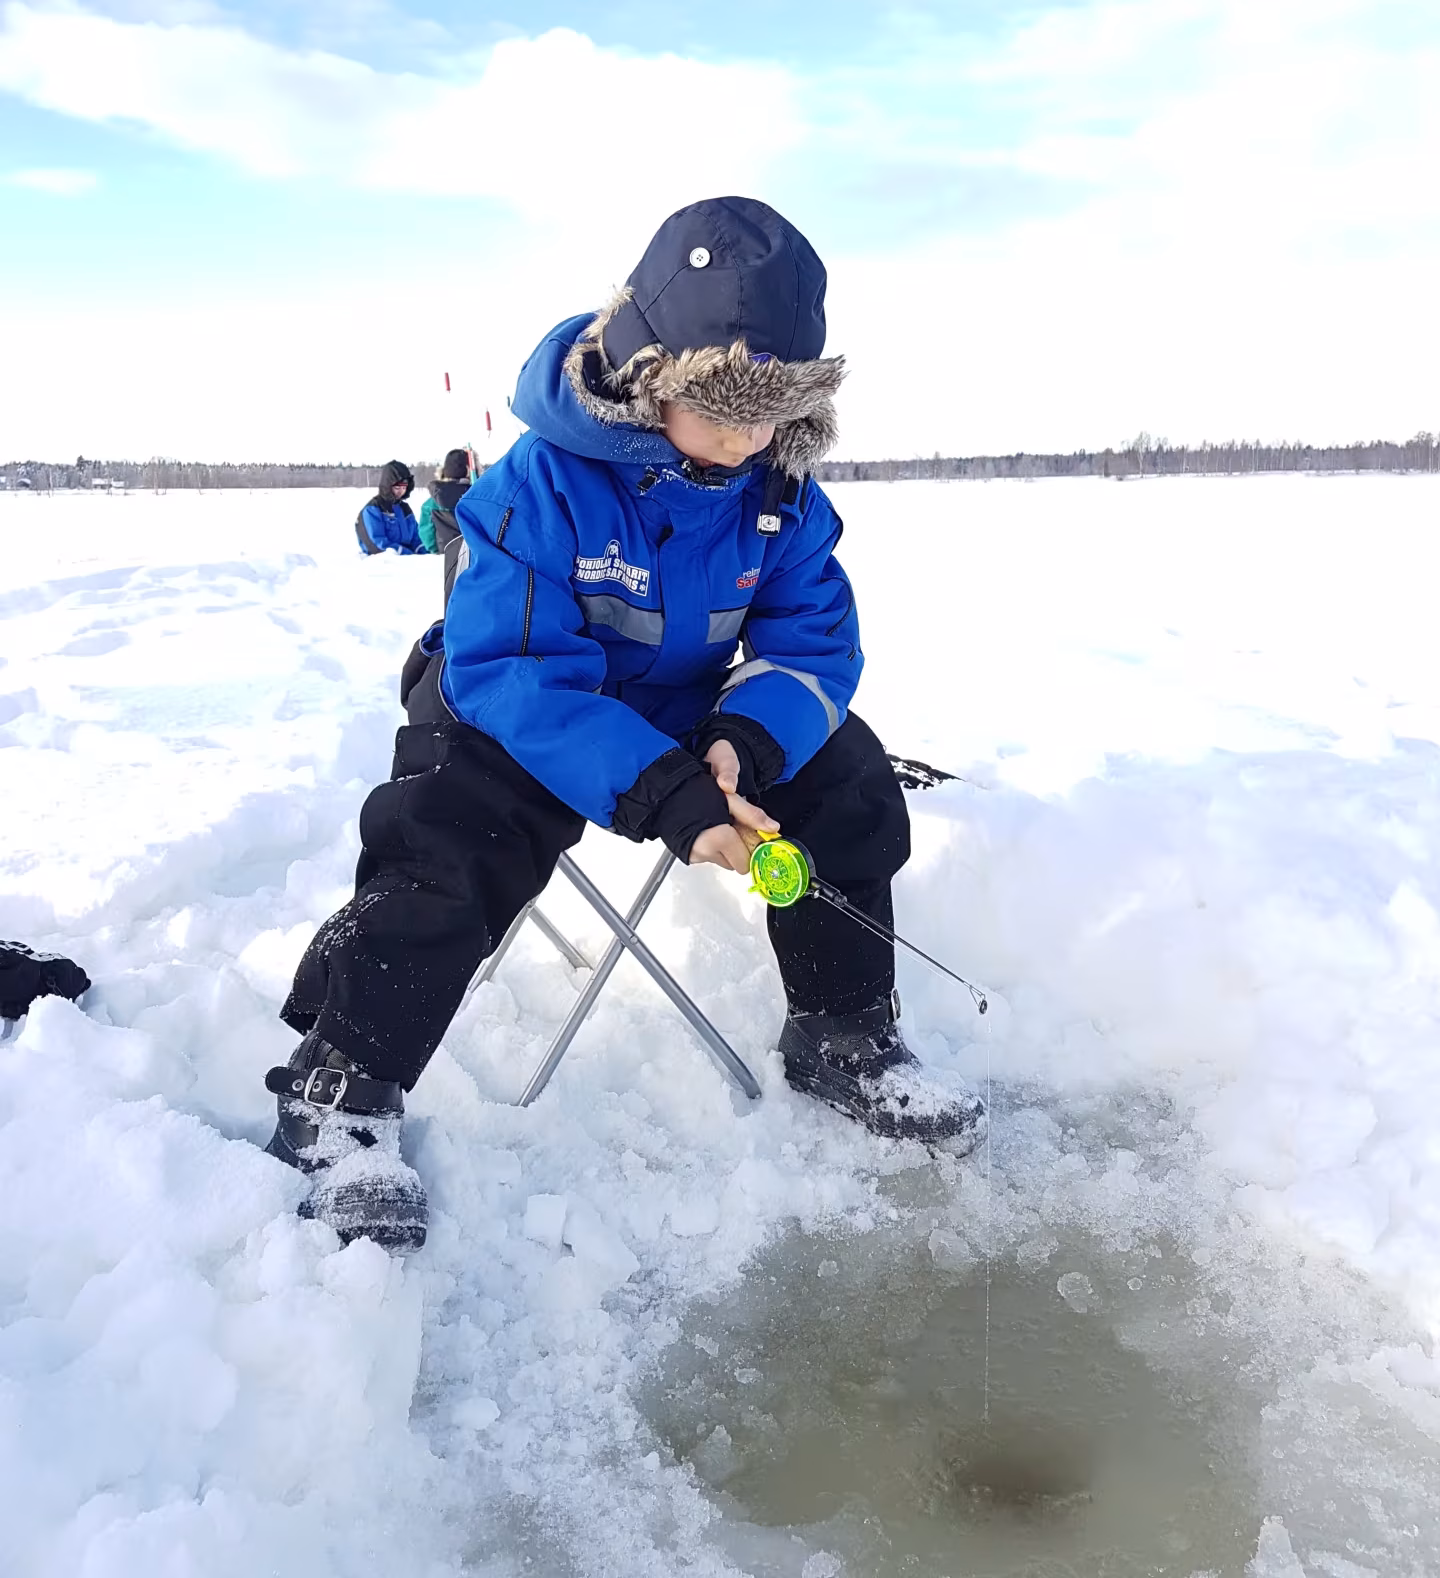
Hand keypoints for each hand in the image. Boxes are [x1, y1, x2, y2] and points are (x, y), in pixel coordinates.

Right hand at [688, 741, 779, 872]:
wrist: (669, 790)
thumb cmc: (697, 790)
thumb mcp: (730, 799)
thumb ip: (752, 816)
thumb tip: (773, 828)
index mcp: (719, 839)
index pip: (745, 862)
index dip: (751, 848)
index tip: (751, 835)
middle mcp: (705, 851)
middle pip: (735, 863)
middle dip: (738, 848)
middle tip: (734, 827)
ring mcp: (695, 855)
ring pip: (722, 861)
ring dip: (725, 848)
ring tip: (720, 825)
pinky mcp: (688, 856)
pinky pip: (709, 857)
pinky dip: (712, 848)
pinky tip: (708, 830)